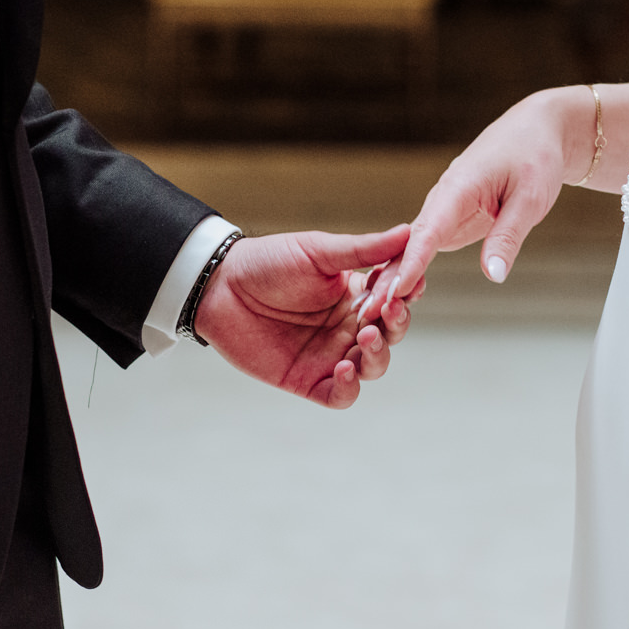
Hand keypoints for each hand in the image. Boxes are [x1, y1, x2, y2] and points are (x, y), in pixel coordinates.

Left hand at [194, 225, 412, 407]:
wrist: (219, 287)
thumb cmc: (268, 263)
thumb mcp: (318, 251)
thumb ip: (363, 250)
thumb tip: (407, 233)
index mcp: (356, 294)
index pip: (397, 298)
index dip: (407, 295)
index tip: (409, 285)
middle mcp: (348, 326)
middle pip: (391, 335)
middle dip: (396, 324)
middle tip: (387, 311)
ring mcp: (330, 354)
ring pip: (374, 366)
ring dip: (378, 355)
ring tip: (365, 337)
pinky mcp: (309, 380)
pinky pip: (341, 395)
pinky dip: (350, 387)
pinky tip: (344, 368)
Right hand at [360, 87, 597, 321]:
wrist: (534, 133)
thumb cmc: (534, 158)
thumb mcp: (530, 198)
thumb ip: (508, 237)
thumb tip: (492, 275)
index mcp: (458, 187)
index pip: (429, 231)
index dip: (411, 262)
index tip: (395, 289)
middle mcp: (442, 199)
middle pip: (409, 243)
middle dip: (389, 277)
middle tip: (370, 312)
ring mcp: (443, 210)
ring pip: (411, 248)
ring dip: (391, 278)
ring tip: (371, 313)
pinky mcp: (449, 220)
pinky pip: (423, 248)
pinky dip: (407, 270)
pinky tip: (393, 297)